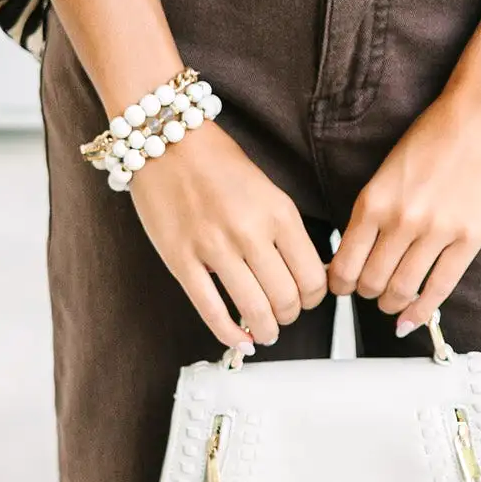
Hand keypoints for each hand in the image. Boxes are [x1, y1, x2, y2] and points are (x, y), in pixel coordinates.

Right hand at [131, 121, 328, 350]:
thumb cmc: (219, 164)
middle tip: (283, 316)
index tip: (306, 299)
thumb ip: (286, 232)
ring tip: (264, 331)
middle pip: (286, 299)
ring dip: (265, 330)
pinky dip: (229, 334)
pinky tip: (238, 340)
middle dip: (289, 316)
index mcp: (279, 213)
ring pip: (254, 311)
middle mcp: (250, 232)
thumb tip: (305, 277)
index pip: (313, 277)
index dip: (313, 298)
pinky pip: (211, 310)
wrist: (167, 141)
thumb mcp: (269, 192)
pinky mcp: (181, 260)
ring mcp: (214, 248)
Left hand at [330, 87, 480, 329]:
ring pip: (402, 290)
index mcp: (373, 200)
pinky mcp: (468, 238)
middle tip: (369, 292)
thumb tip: (356, 252)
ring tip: (391, 302)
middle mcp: (401, 220)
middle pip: (371, 283)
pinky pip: (439, 288)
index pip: (344, 264)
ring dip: (391, 304)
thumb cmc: (434, 137)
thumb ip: (372, 211)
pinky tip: (412, 320)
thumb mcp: (387, 172)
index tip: (342, 287)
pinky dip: (421, 311)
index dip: (339, 284)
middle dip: (366, 294)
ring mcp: (436, 232)